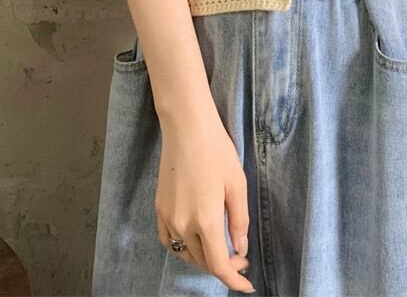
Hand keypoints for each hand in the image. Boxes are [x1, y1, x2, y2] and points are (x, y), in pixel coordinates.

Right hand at [156, 115, 254, 292]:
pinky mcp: (159, 208)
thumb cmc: (216, 150)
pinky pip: (170, 241)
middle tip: (240, 256)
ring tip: (221, 247)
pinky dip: (184, 247)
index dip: (233, 280)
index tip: (247, 284)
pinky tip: (196, 239)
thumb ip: (239, 221)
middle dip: (223, 265)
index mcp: (205, 220)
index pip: (218, 265)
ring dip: (204, 257)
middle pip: (202, 261)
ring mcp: (167, 217)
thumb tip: (240, 249)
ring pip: (185, 253)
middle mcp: (183, 224)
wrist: (186, 127)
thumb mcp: (237, 184)